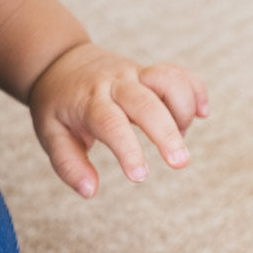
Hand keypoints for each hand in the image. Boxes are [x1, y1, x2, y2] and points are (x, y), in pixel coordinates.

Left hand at [29, 42, 208, 197]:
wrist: (60, 61)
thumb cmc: (58, 105)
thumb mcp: (50, 134)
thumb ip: (68, 165)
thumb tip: (90, 191)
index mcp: (89, 102)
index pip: (111, 123)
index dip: (128, 149)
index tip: (139, 175)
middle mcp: (115, 85)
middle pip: (146, 103)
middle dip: (166, 133)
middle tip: (180, 163)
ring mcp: (136, 74)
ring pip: (168, 80)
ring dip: (183, 109)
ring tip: (181, 137)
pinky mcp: (151, 72)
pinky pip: (180, 74)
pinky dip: (196, 91)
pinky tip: (201, 113)